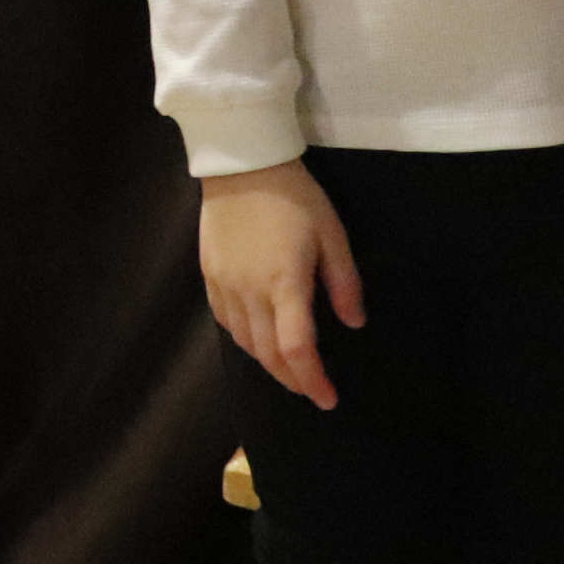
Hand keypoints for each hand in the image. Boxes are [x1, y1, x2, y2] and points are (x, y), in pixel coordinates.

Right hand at [200, 160, 362, 408]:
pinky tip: (257, 338)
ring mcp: (225, 283)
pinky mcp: (209, 273)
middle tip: (311, 389)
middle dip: (291, 378)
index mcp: (284, 283)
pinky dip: (244, 339)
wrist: (242, 165)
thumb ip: (344, 284)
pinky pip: (225, 320)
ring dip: (267, 362)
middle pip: (267, 353)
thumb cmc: (295, 197)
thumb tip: (354, 323)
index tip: (327, 398)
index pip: (296, 348)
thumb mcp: (333, 235)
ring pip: (244, 340)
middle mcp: (249, 290)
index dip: (312, 380)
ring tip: (288, 368)